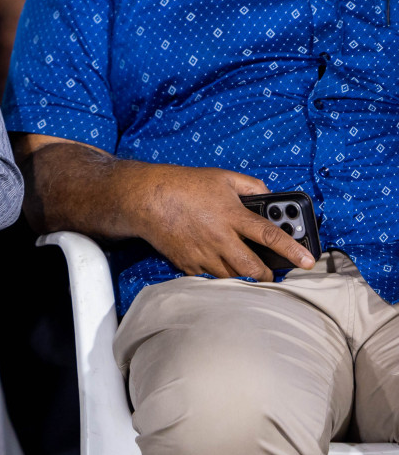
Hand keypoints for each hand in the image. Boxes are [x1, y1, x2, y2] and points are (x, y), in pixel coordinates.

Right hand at [126, 163, 314, 280]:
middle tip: (271, 274)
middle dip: (268, 276)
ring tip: (246, 271)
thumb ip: (251, 186)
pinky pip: (209, 277)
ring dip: (244, 278)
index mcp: (232, 215)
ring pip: (232, 277)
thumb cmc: (184, 185)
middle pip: (253, 268)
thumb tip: (270, 195)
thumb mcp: (222, 177)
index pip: (269, 235)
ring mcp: (203, 253)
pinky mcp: (187, 263)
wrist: (146, 197)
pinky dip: (218, 275)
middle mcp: (220, 237)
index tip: (308, 261)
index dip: (292, 250)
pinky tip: (218, 266)